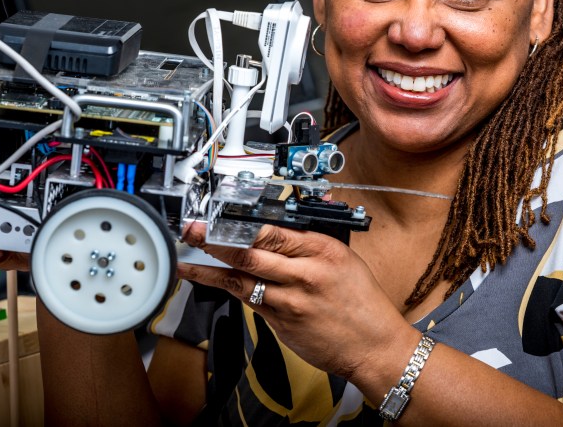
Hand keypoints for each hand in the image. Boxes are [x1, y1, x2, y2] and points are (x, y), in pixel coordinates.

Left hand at [176, 222, 410, 381]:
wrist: (374, 346)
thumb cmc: (362, 302)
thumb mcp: (343, 258)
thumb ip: (309, 243)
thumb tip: (277, 229)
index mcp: (321, 251)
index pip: (272, 231)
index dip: (240, 223)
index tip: (219, 216)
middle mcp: (304, 274)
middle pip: (250, 253)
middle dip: (216, 241)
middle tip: (193, 232)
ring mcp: (290, 301)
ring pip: (242, 281)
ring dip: (210, 271)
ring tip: (187, 261)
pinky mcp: (281, 323)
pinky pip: (249, 302)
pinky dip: (228, 291)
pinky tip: (211, 284)